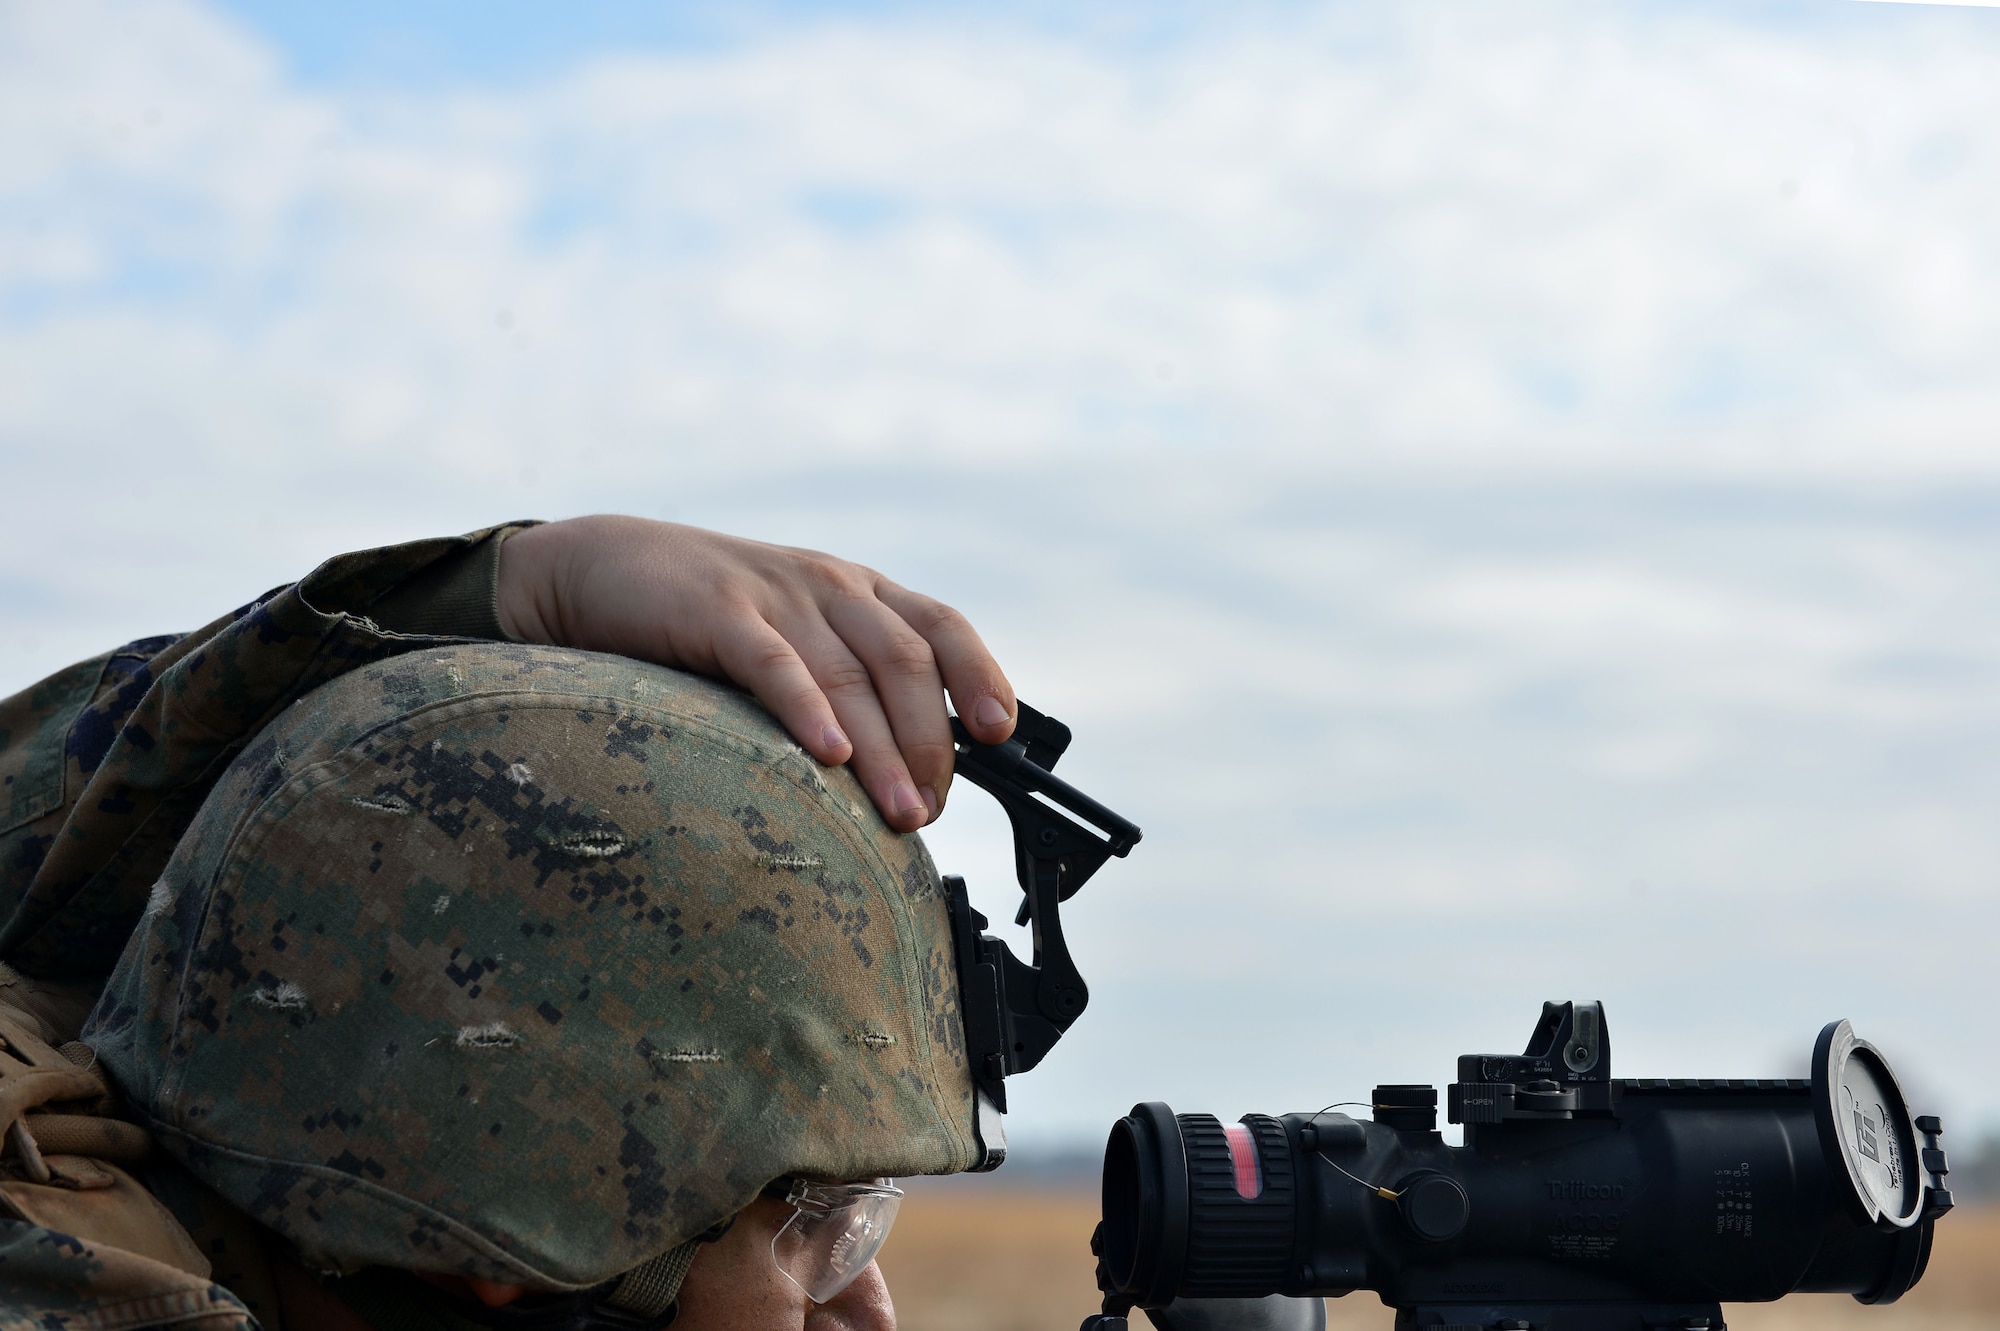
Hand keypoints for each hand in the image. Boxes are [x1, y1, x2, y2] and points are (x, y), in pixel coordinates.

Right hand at [495, 515, 1016, 831]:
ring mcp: (775, 595)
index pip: (942, 627)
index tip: (999, 733)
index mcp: (857, 591)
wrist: (599, 569)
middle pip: (906, 665)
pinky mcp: (717, 612)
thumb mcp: (793, 635)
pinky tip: (827, 756)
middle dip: (929, 745)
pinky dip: (808, 710)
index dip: (979, 675)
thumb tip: (905, 771)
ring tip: (900, 814)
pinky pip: (775, 664)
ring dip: (883, 753)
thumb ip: (846, 681)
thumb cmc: (705, 622)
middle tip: (927, 813)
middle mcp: (828, 586)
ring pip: (850, 676)